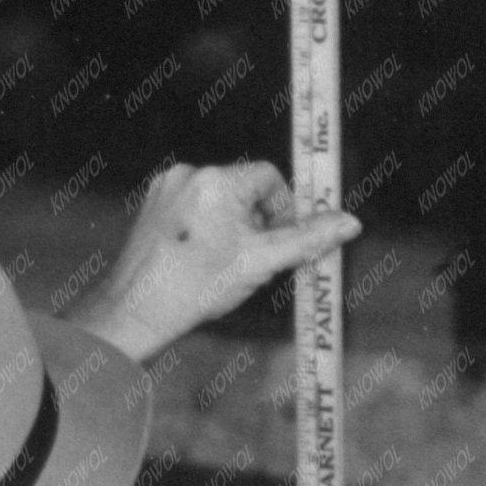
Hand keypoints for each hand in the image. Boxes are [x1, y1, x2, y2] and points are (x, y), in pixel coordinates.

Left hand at [75, 161, 359, 363]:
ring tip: (223, 264)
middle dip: (257, 222)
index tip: (281, 240)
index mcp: (216, 181)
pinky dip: (206, 229)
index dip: (284, 208)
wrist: (136, 311)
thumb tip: (349, 223)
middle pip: (244, 189)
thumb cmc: (195, 288)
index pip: (269, 177)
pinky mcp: (152, 205)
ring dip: (233, 227)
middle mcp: (189, 174)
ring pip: (219, 200)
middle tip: (252, 259)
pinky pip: (193, 207)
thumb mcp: (260, 263)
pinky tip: (201, 262)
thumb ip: (307, 239)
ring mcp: (166, 188)